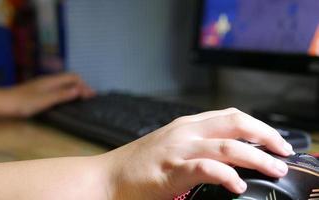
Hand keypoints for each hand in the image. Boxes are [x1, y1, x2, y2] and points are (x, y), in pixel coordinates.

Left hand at [7, 73, 94, 116]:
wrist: (3, 103)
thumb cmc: (24, 102)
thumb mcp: (45, 100)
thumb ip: (62, 94)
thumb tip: (80, 89)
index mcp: (52, 81)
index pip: (74, 77)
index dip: (84, 85)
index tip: (92, 96)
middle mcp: (49, 80)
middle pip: (70, 79)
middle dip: (81, 86)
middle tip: (90, 97)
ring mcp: (43, 85)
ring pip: (64, 83)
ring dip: (75, 89)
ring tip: (82, 98)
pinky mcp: (39, 91)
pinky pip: (58, 88)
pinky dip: (67, 92)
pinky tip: (65, 100)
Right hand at [103, 108, 293, 199]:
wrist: (109, 176)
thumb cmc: (140, 164)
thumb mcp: (173, 145)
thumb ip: (199, 144)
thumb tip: (229, 153)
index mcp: (187, 125)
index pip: (231, 116)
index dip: (259, 126)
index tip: (276, 141)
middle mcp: (185, 131)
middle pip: (235, 124)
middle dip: (265, 136)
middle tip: (283, 152)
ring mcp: (178, 149)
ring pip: (226, 145)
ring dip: (255, 157)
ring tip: (273, 169)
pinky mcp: (170, 170)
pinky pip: (205, 168)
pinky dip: (226, 175)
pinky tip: (238, 185)